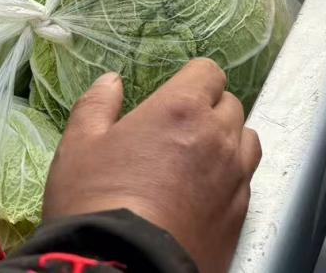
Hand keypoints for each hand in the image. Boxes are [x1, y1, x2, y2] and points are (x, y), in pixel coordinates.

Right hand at [43, 59, 260, 272]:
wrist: (124, 270)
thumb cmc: (97, 204)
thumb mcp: (79, 148)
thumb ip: (96, 106)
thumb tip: (111, 82)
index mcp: (181, 110)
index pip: (209, 72)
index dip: (193, 80)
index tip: (177, 95)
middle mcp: (217, 137)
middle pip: (230, 105)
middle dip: (209, 110)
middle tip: (179, 131)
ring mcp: (234, 177)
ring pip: (246, 141)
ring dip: (229, 141)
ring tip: (200, 159)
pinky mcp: (240, 214)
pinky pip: (246, 181)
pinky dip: (231, 179)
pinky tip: (205, 193)